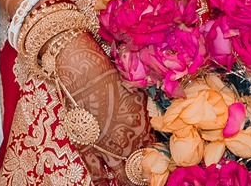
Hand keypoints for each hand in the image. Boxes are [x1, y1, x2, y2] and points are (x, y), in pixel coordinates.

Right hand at [51, 32, 152, 179]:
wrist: (86, 75)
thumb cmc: (115, 77)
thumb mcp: (140, 92)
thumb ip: (150, 108)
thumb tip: (163, 111)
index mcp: (145, 130)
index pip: (158, 152)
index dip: (161, 158)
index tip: (163, 162)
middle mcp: (129, 144)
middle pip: (142, 169)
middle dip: (146, 175)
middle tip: (150, 178)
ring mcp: (108, 150)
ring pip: (123, 176)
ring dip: (129, 181)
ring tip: (132, 183)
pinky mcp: (88, 149)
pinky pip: (97, 174)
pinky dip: (103, 182)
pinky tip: (107, 185)